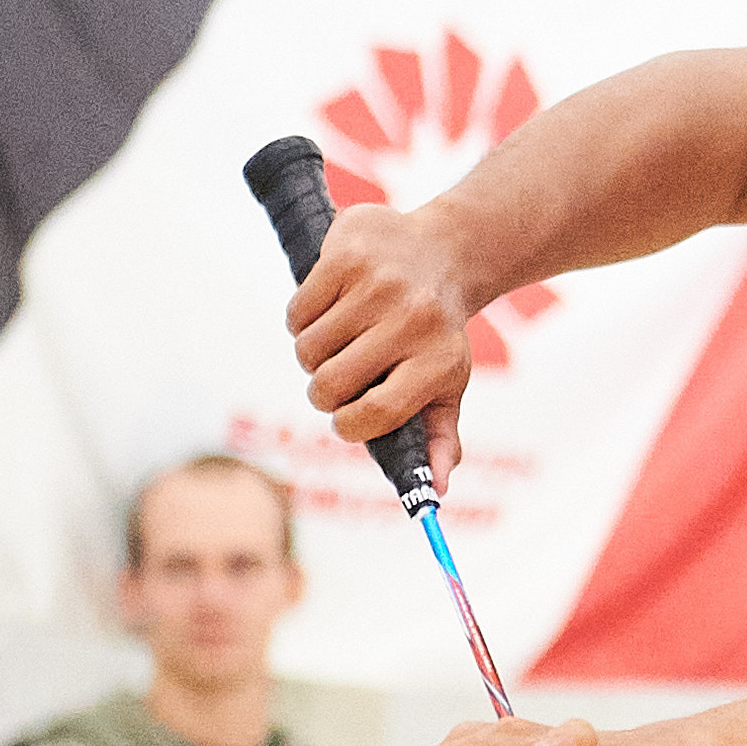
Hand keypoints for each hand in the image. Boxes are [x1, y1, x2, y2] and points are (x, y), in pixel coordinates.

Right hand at [287, 203, 479, 492]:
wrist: (444, 252)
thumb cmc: (438, 333)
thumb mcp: (448, 382)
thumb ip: (440, 438)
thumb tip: (437, 493)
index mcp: (438, 361)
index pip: (377, 413)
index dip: (349, 425)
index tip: (345, 420)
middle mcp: (412, 322)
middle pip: (331, 384)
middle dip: (324, 391)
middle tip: (338, 376)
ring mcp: (378, 287)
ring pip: (308, 349)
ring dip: (311, 354)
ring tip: (338, 341)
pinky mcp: (346, 257)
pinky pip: (298, 311)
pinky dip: (301, 319)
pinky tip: (328, 310)